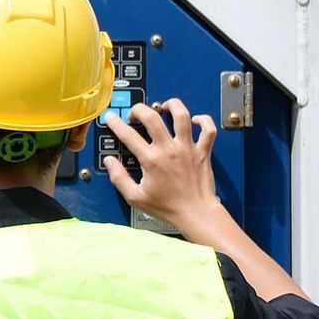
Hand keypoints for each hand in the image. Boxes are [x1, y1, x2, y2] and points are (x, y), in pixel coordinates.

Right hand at [104, 97, 222, 232]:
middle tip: (135, 112)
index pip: (128, 135)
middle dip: (140, 109)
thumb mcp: (135, 197)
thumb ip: (119, 178)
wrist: (196, 213)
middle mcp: (169, 150)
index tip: (111, 118)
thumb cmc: (167, 207)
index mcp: (151, 160)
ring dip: (172, 106)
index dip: (116, 123)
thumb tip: (110, 162)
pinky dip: (203, 121)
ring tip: (165, 106)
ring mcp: (188, 148)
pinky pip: (208, 130)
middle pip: (153, 117)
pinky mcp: (203, 152)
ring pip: (182, 116)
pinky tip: (194, 120)